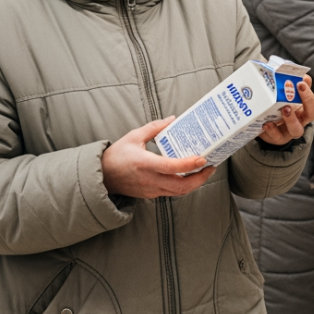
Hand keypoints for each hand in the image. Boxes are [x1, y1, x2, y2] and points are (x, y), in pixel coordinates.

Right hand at [102, 118, 217, 199]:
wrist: (102, 176)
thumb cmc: (117, 155)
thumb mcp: (134, 136)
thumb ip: (154, 127)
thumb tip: (172, 119)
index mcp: (144, 164)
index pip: (171, 167)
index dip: (189, 164)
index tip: (202, 159)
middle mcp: (149, 179)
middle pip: (180, 186)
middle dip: (199, 179)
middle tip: (211, 167)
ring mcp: (151, 190)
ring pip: (178, 193)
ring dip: (194, 184)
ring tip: (204, 172)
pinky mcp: (151, 194)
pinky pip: (172, 193)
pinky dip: (184, 187)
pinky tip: (190, 177)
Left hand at [258, 76, 313, 145]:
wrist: (263, 124)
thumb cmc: (277, 106)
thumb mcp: (285, 96)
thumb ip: (293, 84)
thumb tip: (302, 75)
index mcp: (304, 110)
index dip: (310, 95)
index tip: (301, 83)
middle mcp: (301, 121)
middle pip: (312, 114)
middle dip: (307, 101)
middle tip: (297, 89)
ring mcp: (290, 131)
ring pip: (296, 130)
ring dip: (291, 119)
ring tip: (284, 109)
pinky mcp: (277, 138)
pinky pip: (277, 137)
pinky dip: (272, 130)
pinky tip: (266, 123)